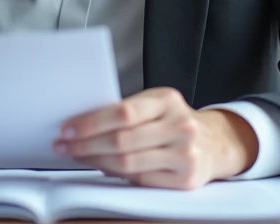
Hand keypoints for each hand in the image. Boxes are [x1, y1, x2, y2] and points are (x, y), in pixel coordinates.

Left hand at [53, 87, 258, 189]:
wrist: (214, 143)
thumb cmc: (173, 121)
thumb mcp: (156, 105)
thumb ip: (127, 110)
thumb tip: (82, 123)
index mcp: (168, 100)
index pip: (123, 112)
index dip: (91, 122)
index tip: (68, 127)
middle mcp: (180, 126)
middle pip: (122, 140)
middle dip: (86, 144)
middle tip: (64, 145)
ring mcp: (186, 154)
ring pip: (128, 162)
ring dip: (95, 160)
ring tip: (77, 155)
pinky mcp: (186, 179)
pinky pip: (140, 179)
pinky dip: (116, 173)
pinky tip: (101, 167)